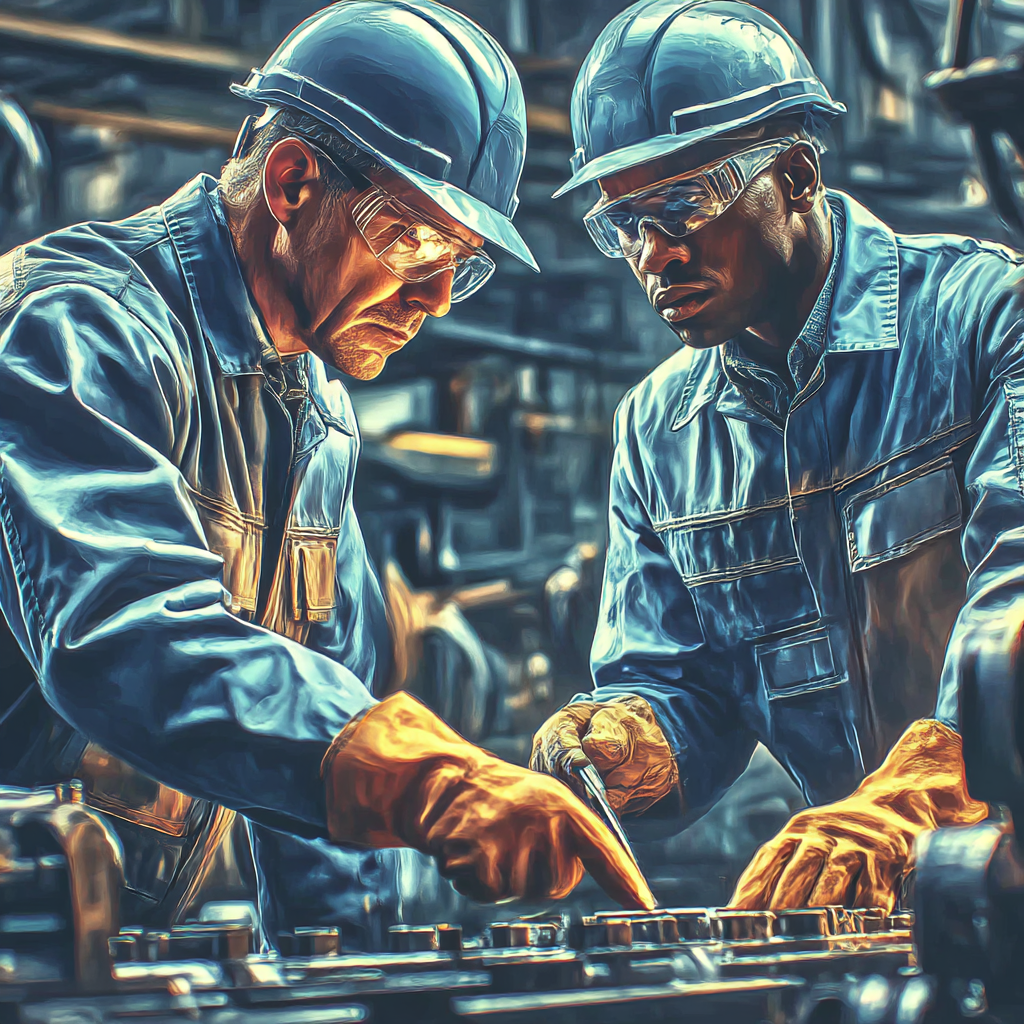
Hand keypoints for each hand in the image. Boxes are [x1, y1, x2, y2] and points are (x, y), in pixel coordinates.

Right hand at [322, 692, 655, 908]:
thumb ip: (572, 838)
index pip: (603, 847)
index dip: (626, 879)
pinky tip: (467, 850)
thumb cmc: (498, 800)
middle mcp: (543, 817)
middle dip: (533, 876)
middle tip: (512, 844)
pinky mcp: (478, 851)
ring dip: (500, 877)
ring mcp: (511, 834)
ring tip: (488, 842)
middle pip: (556, 885)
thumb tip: (604, 880)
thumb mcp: (542, 804)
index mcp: (563, 805)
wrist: (443, 780)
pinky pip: (487, 892)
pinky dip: (473, 880)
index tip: (646, 905)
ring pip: (518, 891)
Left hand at [729, 719, 988, 911]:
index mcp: (797, 831)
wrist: (896, 802)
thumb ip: (783, 870)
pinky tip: (853, 930)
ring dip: (818, 909)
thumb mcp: (809, 840)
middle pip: (797, 872)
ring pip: (833, 879)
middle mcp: (822, 834)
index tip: (736, 917)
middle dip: (781, 906)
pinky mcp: (886, 854)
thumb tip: (747, 910)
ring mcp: (855, 843)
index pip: (768, 861)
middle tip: (768, 934)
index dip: (752, 890)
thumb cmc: (844, 834)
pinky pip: (873, 889)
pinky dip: (862, 913)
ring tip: (804, 936)